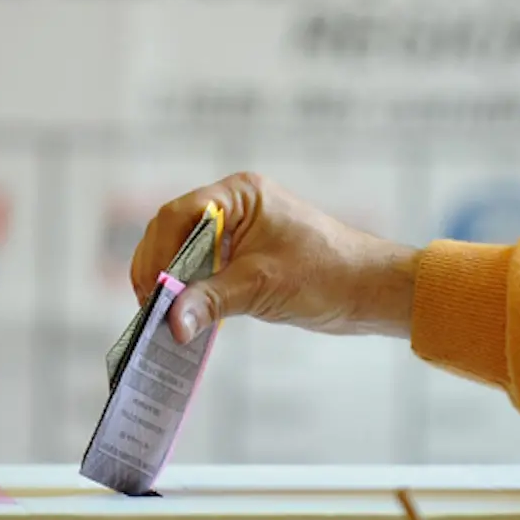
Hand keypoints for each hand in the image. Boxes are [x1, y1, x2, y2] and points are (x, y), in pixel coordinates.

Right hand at [130, 172, 420, 343]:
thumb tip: (170, 324)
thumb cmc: (327, 274)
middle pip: (174, 231)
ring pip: (184, 252)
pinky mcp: (243, 258)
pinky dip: (189, 292)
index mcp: (240, 195)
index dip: (159, 253)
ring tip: (161, 316)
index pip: (180, 214)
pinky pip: (202, 270)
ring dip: (171, 283)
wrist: (370, 291)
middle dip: (159, 269)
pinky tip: (183, 316)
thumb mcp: (262, 287)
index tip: (153, 290)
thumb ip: (211, 301)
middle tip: (150, 308)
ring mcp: (238, 232)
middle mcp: (234, 207)